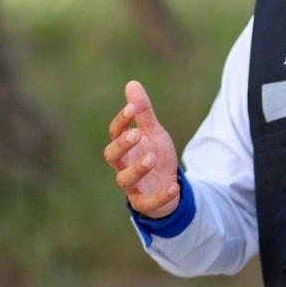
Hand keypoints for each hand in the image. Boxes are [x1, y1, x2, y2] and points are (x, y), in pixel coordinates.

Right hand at [103, 80, 180, 217]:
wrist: (168, 185)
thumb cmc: (155, 155)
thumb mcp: (153, 132)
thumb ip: (143, 112)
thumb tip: (132, 83)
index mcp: (125, 147)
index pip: (115, 132)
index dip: (121, 121)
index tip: (130, 108)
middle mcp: (123, 165)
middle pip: (112, 156)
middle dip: (122, 145)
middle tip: (135, 134)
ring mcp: (132, 186)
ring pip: (125, 180)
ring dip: (137, 168)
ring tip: (152, 158)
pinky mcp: (144, 203)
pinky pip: (147, 203)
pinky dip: (160, 196)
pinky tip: (174, 185)